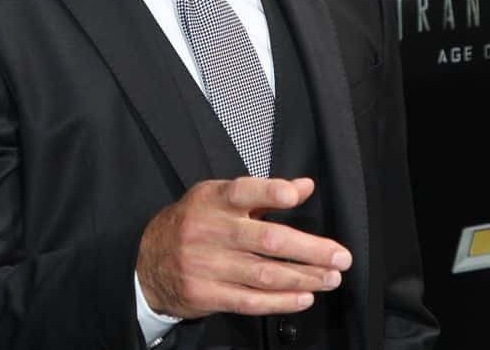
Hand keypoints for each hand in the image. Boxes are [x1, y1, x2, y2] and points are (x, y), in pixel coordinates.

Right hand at [136, 177, 350, 319]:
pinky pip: (250, 301)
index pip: (243, 192)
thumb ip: (262, 194)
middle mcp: (209, 230)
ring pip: (264, 274)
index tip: (294, 195)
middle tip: (339, 256)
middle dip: (309, 250)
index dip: (269, 193)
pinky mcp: (205, 293)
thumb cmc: (192, 225)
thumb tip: (304, 186)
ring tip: (330, 278)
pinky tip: (303, 297)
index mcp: (212, 200)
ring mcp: (206, 264)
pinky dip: (281, 302)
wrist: (150, 262)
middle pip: (265, 239)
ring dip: (304, 278)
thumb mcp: (218, 199)